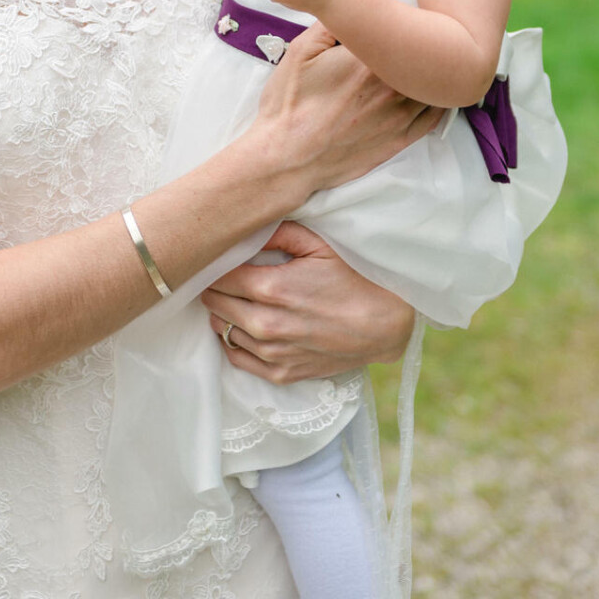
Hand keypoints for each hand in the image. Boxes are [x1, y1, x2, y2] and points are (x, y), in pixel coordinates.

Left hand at [204, 221, 415, 384]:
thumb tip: (247, 225)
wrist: (384, 326)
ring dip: (223, 312)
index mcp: (271, 288)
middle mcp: (265, 324)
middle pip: (215, 302)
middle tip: (222, 275)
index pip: (217, 276)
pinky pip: (237, 357)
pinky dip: (233, 340)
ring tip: (235, 298)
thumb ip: (279, 232)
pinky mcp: (280, 373)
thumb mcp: (320, 245)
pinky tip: (242, 326)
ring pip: (222, 329)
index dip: (213, 265)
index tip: (216, 257)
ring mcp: (272, 352)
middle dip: (215, 286)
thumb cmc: (355, 280)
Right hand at [249, 21, 440, 198]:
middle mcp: (394, 87)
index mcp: (372, 60)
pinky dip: (437, 101)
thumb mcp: (301, 51)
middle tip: (416, 35)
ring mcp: (401, 115)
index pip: (403, 29)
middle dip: (420, 45)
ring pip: (435, 86)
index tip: (400, 16)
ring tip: (426, 62)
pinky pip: (434, 116)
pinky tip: (432, 92)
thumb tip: (354, 5)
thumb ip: (331, 23)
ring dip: (433, 73)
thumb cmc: (290, 104)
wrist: (286, 156)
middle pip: (426, 56)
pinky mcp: (401, 139)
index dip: (403, 21)